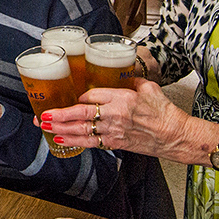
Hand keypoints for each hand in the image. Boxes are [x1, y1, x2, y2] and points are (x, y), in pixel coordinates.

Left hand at [41, 79, 191, 158]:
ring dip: (60, 128)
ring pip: (81, 130)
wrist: (175, 135)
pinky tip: (59, 138)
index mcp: (123, 97)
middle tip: (43, 114)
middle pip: (80, 114)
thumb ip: (131, 80)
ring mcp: (114, 130)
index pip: (92, 95)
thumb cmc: (164, 112)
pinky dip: (73, 141)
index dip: (78, 97)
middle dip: (59, 114)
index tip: (71, 97)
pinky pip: (90, 142)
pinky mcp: (115, 143)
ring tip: (44, 126)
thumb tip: (120, 75)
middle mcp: (115, 114)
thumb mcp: (148, 88)